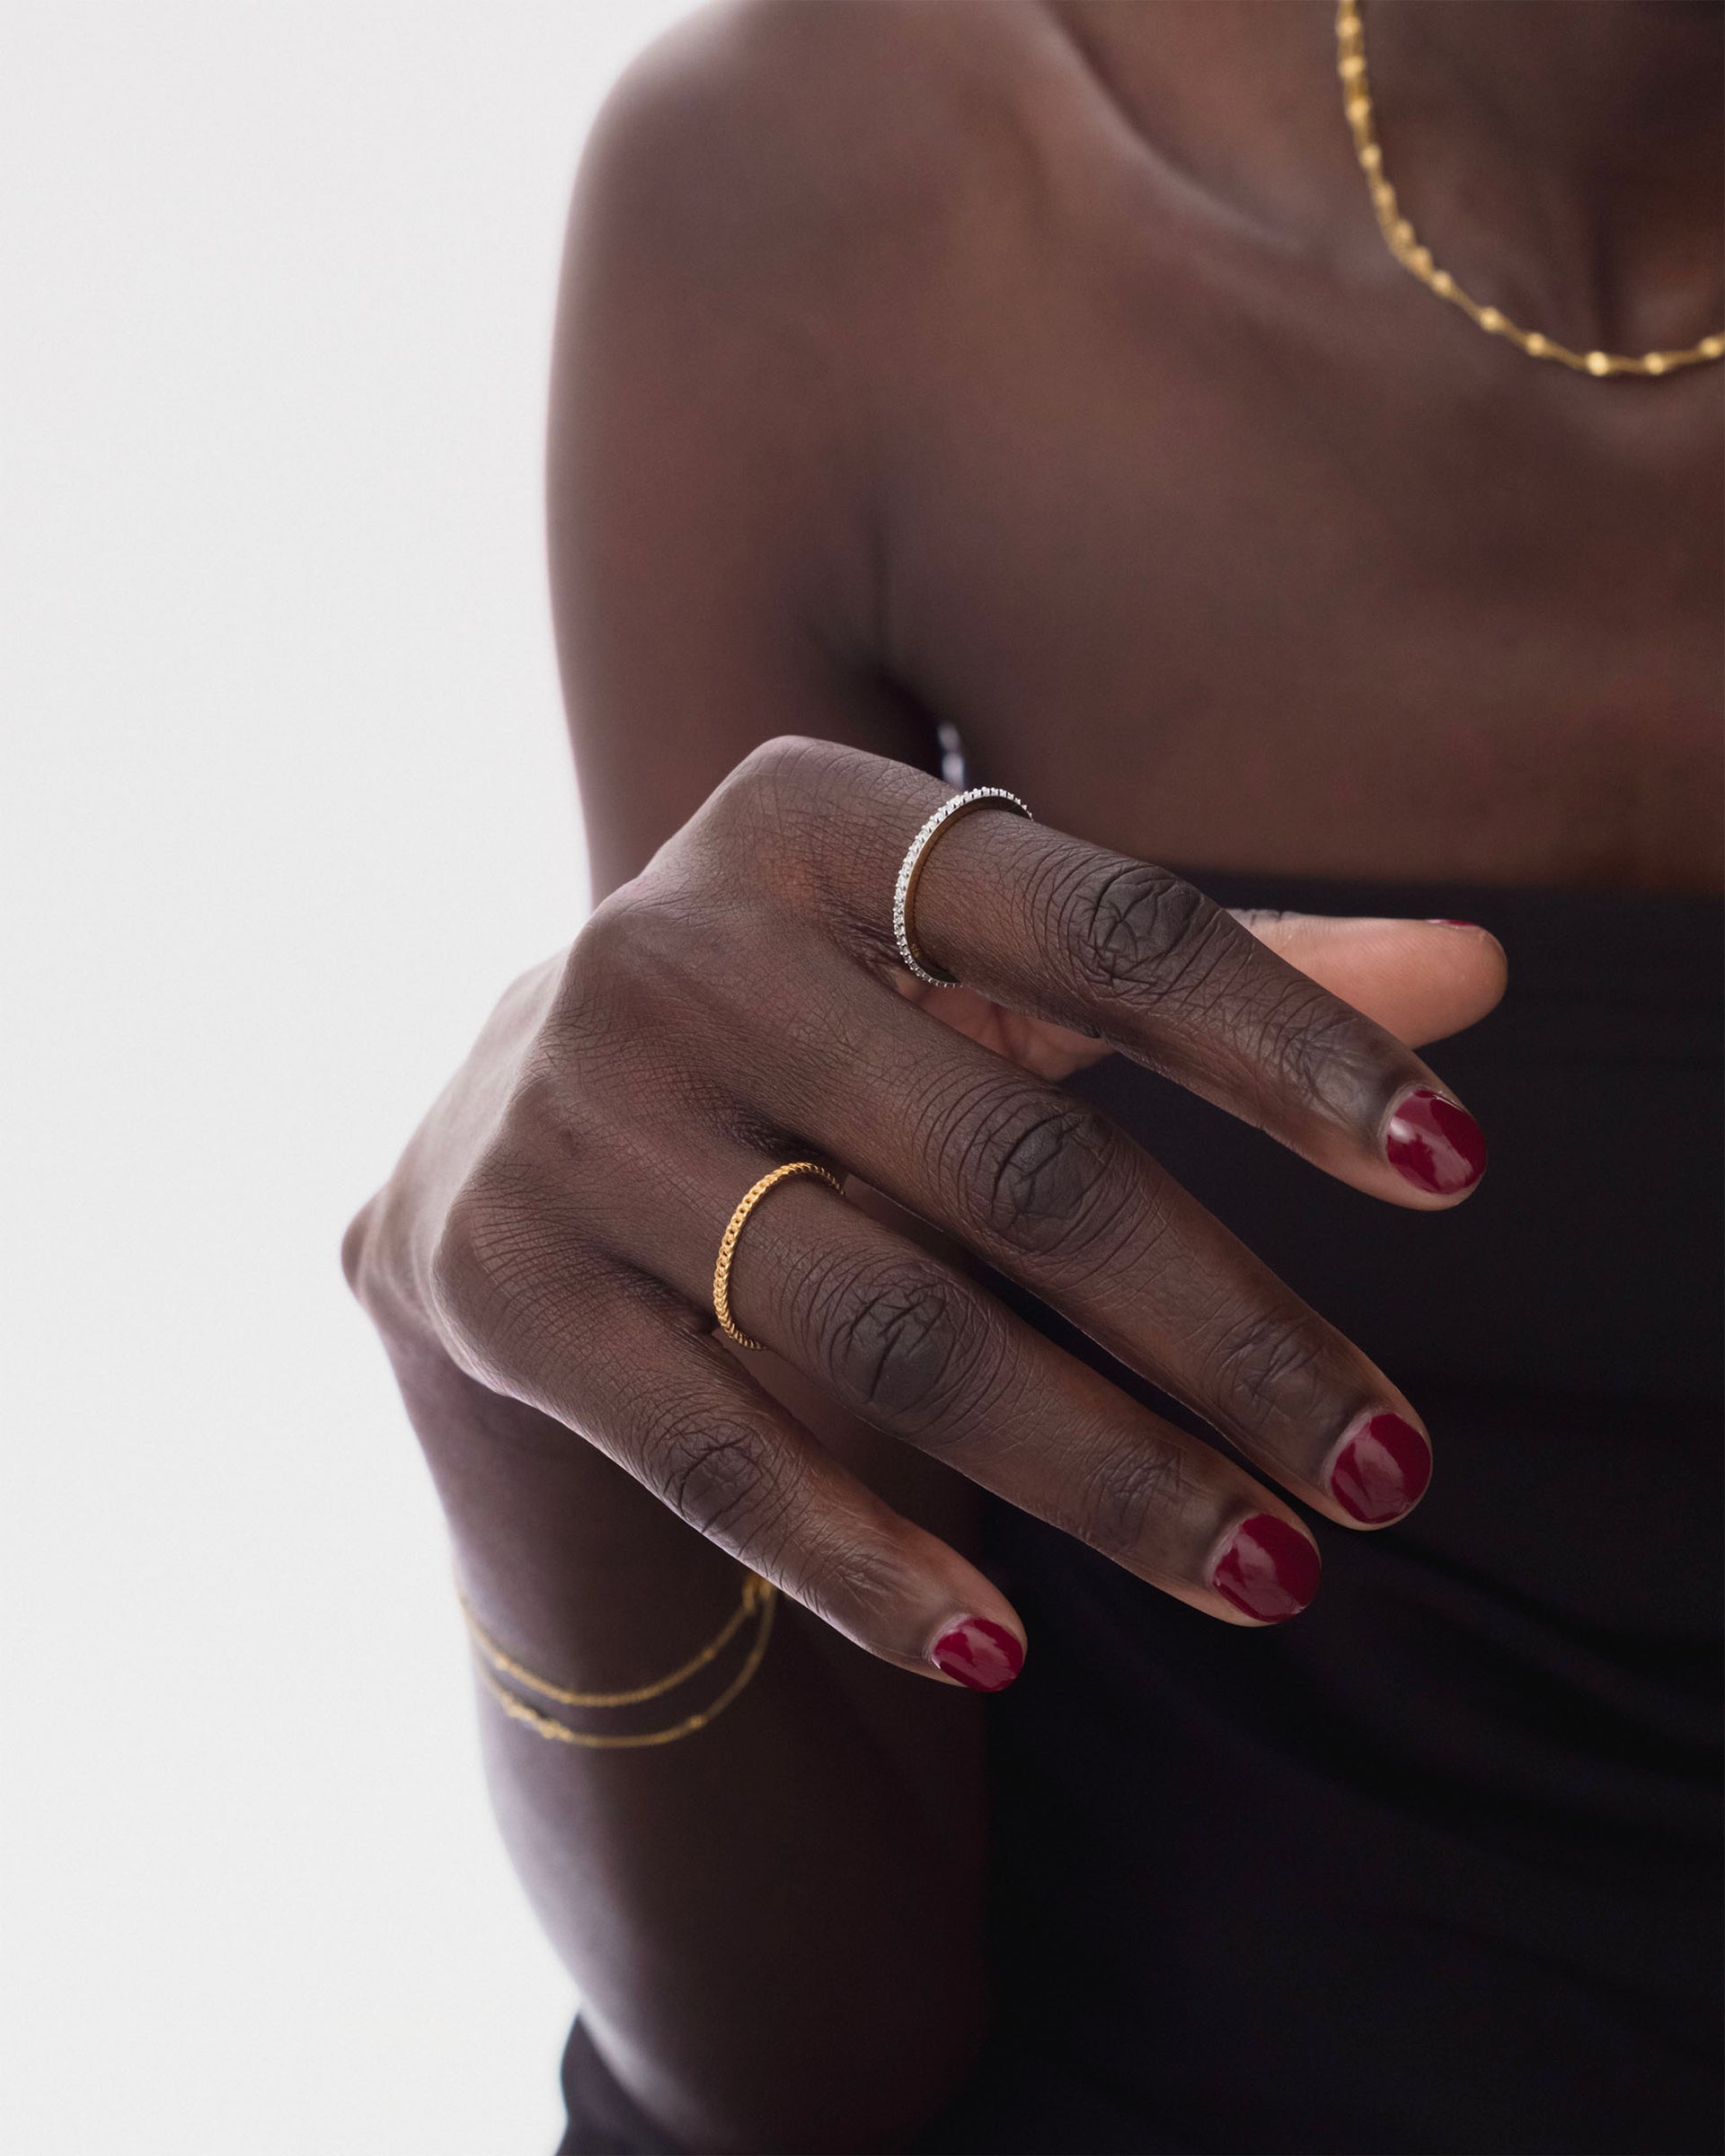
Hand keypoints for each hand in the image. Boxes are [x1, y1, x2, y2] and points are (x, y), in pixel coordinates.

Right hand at [346, 738, 1503, 1684]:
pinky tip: (1003, 1647)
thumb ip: (1202, 978)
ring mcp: (573, 1122)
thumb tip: (1477, 973)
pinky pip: (716, 1453)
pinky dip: (864, 1561)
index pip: (1105, 929)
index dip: (1289, 1046)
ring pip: (885, 1331)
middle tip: (1389, 1470)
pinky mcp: (503, 1286)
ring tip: (1269, 1573)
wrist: (505, 1136)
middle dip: (1226, 1334)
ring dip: (1100, 1473)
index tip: (1456, 1172)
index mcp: (814, 820)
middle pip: (1013, 1164)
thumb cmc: (816, 1038)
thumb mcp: (978, 977)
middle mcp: (673, 946)